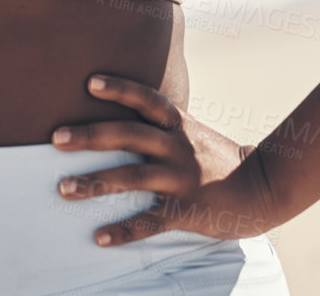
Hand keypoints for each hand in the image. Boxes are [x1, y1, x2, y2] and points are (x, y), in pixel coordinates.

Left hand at [51, 74, 278, 246]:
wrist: (264, 188)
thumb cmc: (220, 159)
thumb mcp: (194, 132)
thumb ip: (164, 124)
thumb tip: (127, 112)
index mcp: (178, 125)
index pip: (146, 99)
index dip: (119, 89)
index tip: (89, 82)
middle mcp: (177, 147)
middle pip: (128, 135)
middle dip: (89, 135)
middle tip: (55, 138)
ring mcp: (181, 179)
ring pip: (132, 177)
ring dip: (94, 183)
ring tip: (63, 188)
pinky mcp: (187, 210)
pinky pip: (150, 221)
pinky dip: (123, 231)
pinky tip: (99, 237)